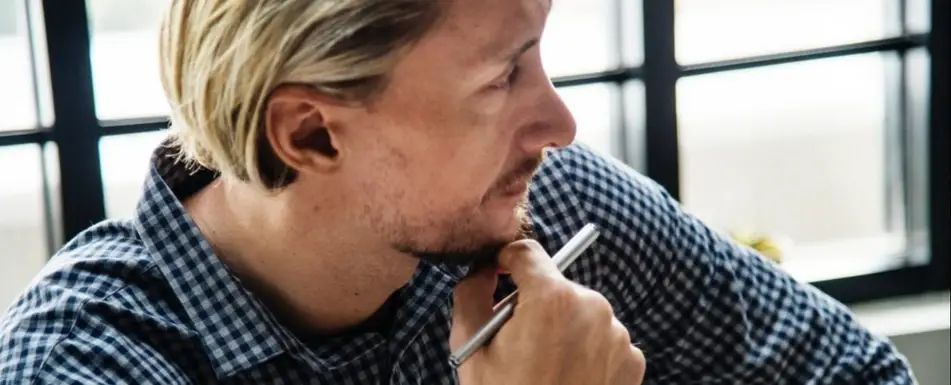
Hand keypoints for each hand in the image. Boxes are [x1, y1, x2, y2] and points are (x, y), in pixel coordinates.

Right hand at [450, 239, 644, 384]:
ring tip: (544, 364)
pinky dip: (587, 350)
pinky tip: (568, 376)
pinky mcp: (632, 359)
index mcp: (551, 298)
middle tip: (517, 339)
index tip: (497, 274)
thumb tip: (481, 270)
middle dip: (534, 303)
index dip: (505, 260)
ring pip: (580, 312)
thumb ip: (471, 294)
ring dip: (563, 326)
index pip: (526, 252)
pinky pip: (603, 339)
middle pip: (555, 285)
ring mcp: (617, 334)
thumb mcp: (471, 348)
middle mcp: (592, 307)